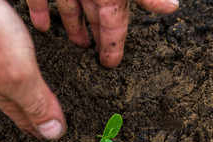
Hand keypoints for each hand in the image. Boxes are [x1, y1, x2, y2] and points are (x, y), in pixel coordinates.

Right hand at [0, 0, 65, 139]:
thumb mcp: (18, 73)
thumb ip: (36, 102)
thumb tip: (52, 134)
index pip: (24, 118)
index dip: (39, 130)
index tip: (47, 140)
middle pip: (15, 105)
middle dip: (29, 117)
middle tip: (38, 127)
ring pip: (6, 88)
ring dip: (20, 98)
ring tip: (27, 104)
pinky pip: (0, 68)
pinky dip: (11, 76)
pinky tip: (8, 70)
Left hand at [27, 0, 178, 67]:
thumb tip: (171, 6)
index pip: (116, 22)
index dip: (115, 44)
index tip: (112, 63)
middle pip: (96, 17)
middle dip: (99, 36)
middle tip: (100, 57)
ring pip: (71, 8)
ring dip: (74, 27)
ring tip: (78, 45)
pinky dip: (41, 13)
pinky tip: (43, 28)